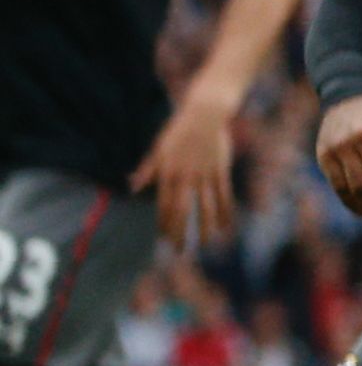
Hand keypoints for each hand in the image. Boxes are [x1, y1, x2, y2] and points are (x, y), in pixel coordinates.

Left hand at [131, 88, 242, 246]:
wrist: (204, 114)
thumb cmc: (178, 130)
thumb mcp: (158, 149)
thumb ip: (147, 170)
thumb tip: (132, 187)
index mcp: (168, 172)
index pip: (164, 204)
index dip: (164, 223)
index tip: (164, 239)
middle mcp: (185, 176)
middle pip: (182, 209)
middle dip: (181, 231)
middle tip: (180, 250)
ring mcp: (205, 174)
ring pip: (205, 206)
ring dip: (204, 226)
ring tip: (205, 243)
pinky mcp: (221, 170)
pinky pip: (223, 195)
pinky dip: (225, 211)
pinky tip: (225, 226)